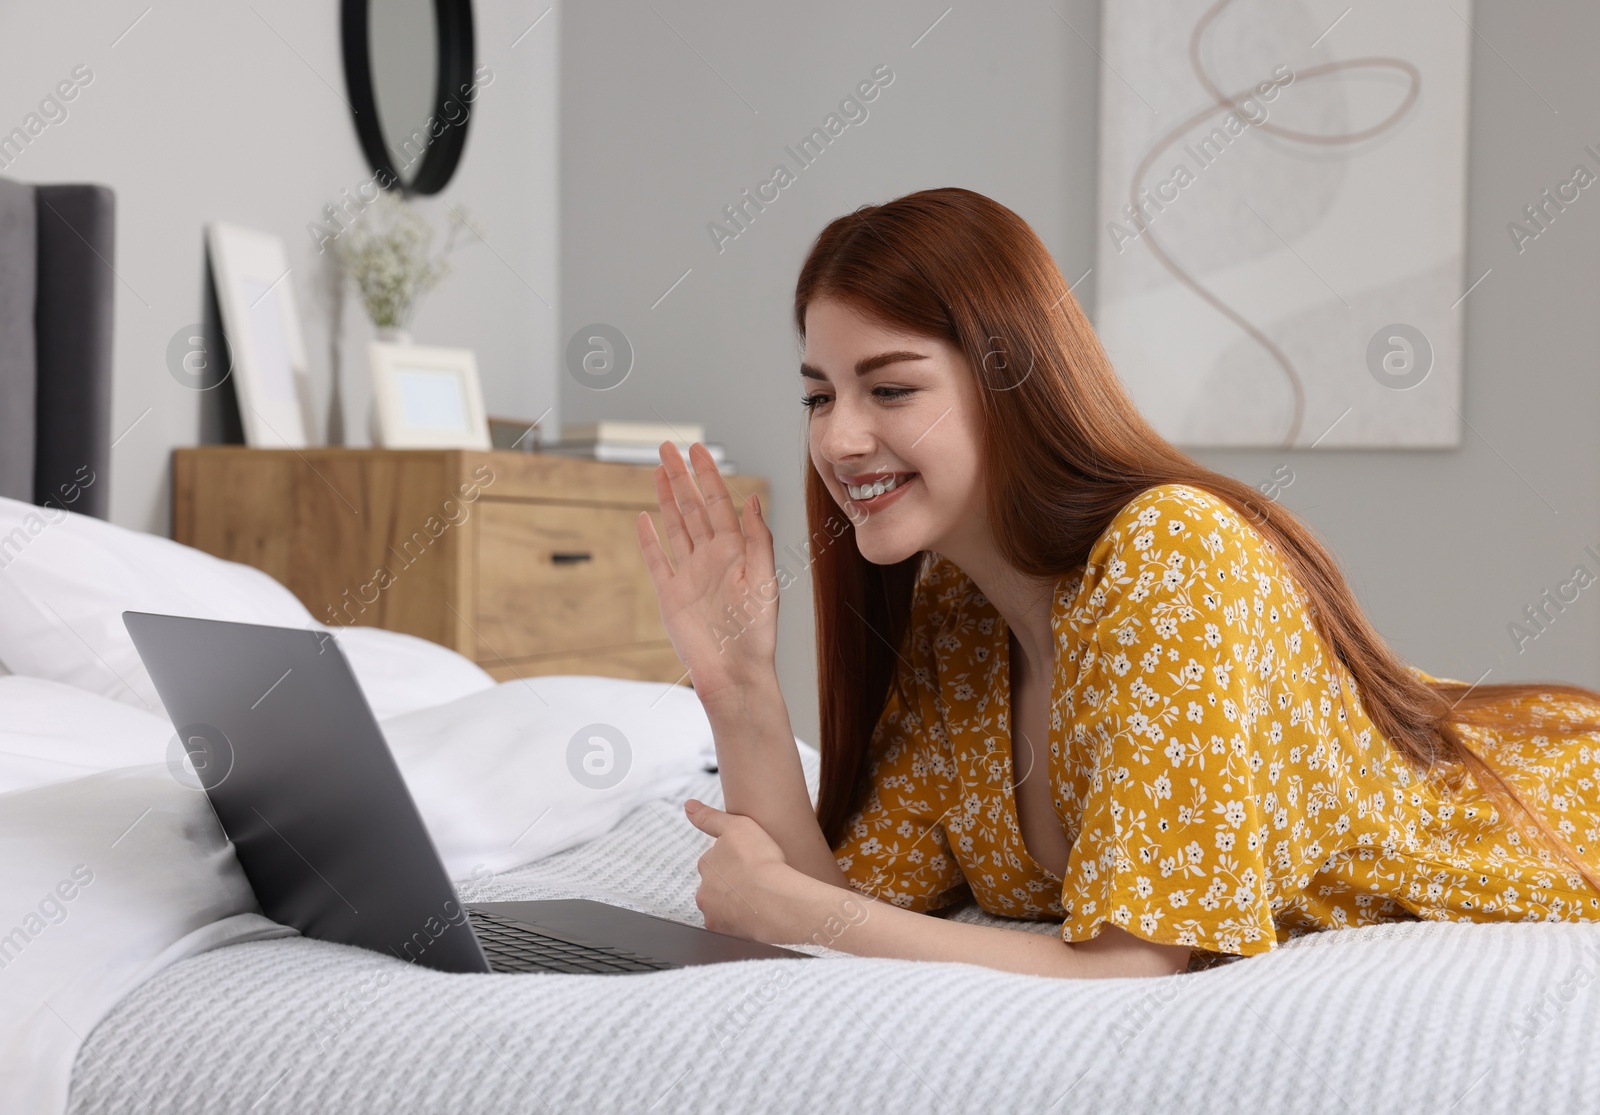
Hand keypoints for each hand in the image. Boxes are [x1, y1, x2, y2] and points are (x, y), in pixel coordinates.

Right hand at [635, 442, 779, 706]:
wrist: (734, 671)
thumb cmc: (756, 632)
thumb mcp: (764, 580)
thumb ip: (757, 538)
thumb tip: (751, 498)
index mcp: (735, 551)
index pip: (718, 503)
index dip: (707, 475)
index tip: (697, 449)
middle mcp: (711, 557)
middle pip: (693, 507)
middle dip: (681, 477)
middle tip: (668, 447)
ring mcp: (689, 574)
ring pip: (675, 526)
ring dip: (667, 498)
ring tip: (658, 471)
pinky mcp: (670, 594)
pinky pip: (657, 560)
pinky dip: (649, 539)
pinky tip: (643, 518)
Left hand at [684, 799, 814, 944]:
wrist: (774, 900)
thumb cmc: (760, 862)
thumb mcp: (737, 826)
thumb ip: (710, 817)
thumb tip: (688, 805)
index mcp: (707, 864)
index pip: (714, 862)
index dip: (733, 862)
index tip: (749, 863)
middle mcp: (704, 889)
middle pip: (715, 886)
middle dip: (730, 885)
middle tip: (754, 882)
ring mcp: (712, 912)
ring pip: (721, 907)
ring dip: (734, 904)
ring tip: (758, 900)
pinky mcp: (723, 931)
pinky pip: (729, 926)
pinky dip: (739, 922)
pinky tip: (755, 916)